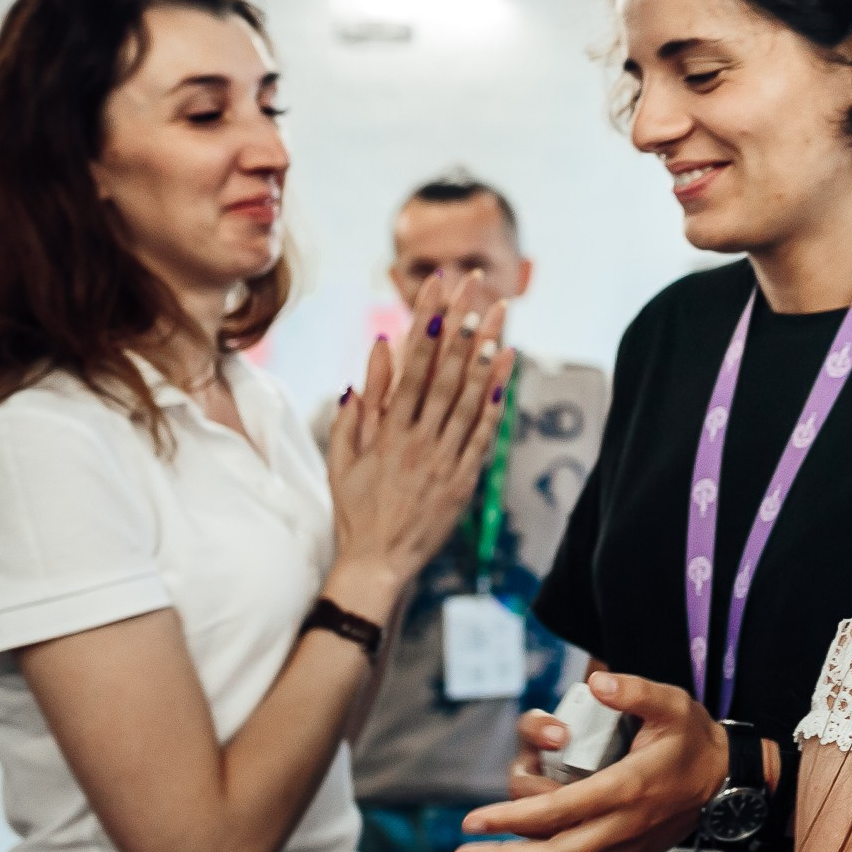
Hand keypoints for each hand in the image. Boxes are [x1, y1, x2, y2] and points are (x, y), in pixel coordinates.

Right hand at [323, 273, 514, 616]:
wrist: (378, 565)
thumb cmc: (356, 509)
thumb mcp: (342, 457)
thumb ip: (359, 407)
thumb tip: (377, 356)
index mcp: (386, 432)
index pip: (411, 366)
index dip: (427, 326)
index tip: (438, 292)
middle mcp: (418, 440)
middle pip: (446, 372)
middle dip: (462, 325)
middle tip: (477, 287)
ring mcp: (445, 459)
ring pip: (470, 397)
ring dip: (487, 353)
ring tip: (500, 316)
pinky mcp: (465, 479)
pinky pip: (485, 434)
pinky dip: (498, 400)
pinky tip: (509, 370)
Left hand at [452, 670, 728, 851]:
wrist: (727, 781)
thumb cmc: (694, 739)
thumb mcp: (673, 703)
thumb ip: (635, 690)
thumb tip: (597, 681)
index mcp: (628, 788)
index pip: (560, 811)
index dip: (512, 819)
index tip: (473, 819)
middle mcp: (623, 826)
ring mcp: (625, 848)